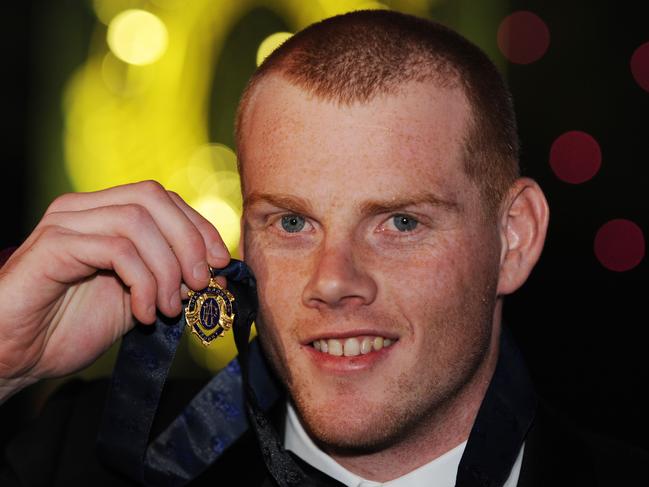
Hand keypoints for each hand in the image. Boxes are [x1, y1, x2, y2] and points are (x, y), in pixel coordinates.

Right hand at [0, 181, 229, 399]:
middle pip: (153, 197)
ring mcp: (65, 224)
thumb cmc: (70, 328)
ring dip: (166, 268)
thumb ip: (172, 280)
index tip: (222, 262)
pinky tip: (144, 312)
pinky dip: (142, 281)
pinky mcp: (52, 247)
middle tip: (202, 283)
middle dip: (189, 240)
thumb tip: (218, 271)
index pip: (162, 198)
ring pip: (137, 221)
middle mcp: (83, 209)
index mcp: (103, 214)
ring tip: (168, 307)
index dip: (198, 226)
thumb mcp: (138, 300)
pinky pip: (115, 249)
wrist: (16, 357)